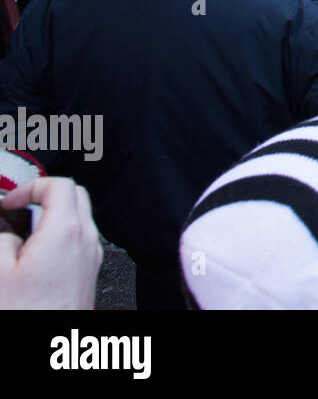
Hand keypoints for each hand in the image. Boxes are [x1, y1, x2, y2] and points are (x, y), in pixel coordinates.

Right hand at [0, 177, 102, 309]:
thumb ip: (2, 240)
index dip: (30, 186)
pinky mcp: (89, 272)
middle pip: (75, 196)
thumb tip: (7, 232)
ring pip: (79, 218)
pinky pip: (78, 241)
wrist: (51, 350)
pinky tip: (34, 255)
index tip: (9, 202)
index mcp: (66, 232)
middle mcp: (87, 241)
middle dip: (44, 195)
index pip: (59, 185)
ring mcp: (91, 257)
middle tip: (17, 209)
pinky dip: (59, 236)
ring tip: (21, 235)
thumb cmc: (28, 313)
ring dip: (52, 216)